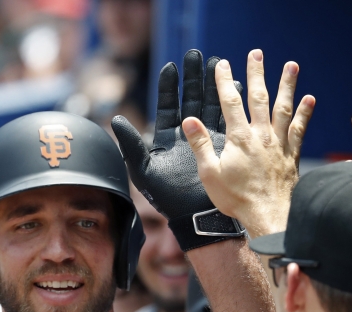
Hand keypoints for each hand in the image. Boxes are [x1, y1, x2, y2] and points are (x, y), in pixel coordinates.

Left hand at [111, 49, 244, 250]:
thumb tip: (116, 119)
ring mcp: (207, 139)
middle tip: (197, 54)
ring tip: (218, 62)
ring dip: (215, 84)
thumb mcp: (144, 170)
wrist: (194, 216)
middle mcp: (188, 135)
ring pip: (211, 104)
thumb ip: (131, 145)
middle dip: (194, 77)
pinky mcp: (225, 146)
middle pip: (191, 99)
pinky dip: (232, 102)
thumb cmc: (167, 198)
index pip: (168, 106)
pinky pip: (229, 119)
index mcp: (167, 138)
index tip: (171, 67)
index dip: (169, 87)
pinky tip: (236, 85)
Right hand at [184, 50, 314, 237]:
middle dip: (256, 73)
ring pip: (284, 107)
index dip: (225, 81)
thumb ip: (201, 145)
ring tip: (291, 65)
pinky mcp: (292, 154)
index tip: (222, 64)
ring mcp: (279, 143)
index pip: (230, 102)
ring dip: (287, 85)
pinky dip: (305, 113)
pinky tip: (310, 99)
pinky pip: (300, 129)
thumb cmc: (237, 198)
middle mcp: (261, 135)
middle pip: (259, 97)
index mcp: (239, 138)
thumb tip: (189, 120)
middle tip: (256, 53)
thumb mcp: (210, 173)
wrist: (270, 215)